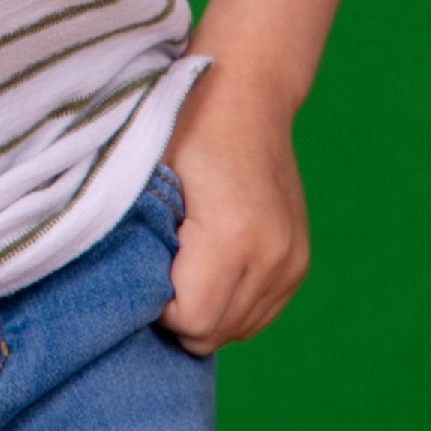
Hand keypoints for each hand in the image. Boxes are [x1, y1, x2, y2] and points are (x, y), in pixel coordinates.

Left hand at [159, 59, 310, 355]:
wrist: (246, 96)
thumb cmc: (185, 131)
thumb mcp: (151, 183)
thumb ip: (144, 247)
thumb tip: (131, 302)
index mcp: (232, 237)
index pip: (190, 322)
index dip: (157, 307)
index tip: (145, 271)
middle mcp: (272, 256)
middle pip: (216, 333)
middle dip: (180, 315)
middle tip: (160, 269)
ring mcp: (292, 261)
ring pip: (239, 330)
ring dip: (208, 311)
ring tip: (187, 266)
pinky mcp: (299, 262)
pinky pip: (260, 313)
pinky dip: (232, 304)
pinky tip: (212, 270)